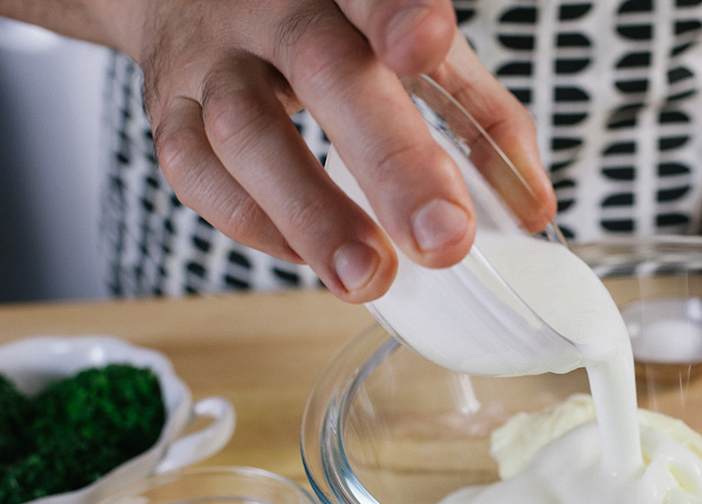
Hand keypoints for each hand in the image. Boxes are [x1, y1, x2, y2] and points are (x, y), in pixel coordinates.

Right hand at [117, 0, 553, 301]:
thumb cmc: (334, 26)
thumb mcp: (417, 48)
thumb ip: (480, 115)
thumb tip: (535, 208)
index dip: (398, 13)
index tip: (425, 43)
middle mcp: (271, 9)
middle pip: (322, 70)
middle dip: (388, 159)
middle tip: (442, 239)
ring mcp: (210, 59)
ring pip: (243, 131)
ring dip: (310, 214)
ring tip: (368, 279)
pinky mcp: (166, 110)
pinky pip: (194, 171)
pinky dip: (252, 222)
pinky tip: (306, 257)